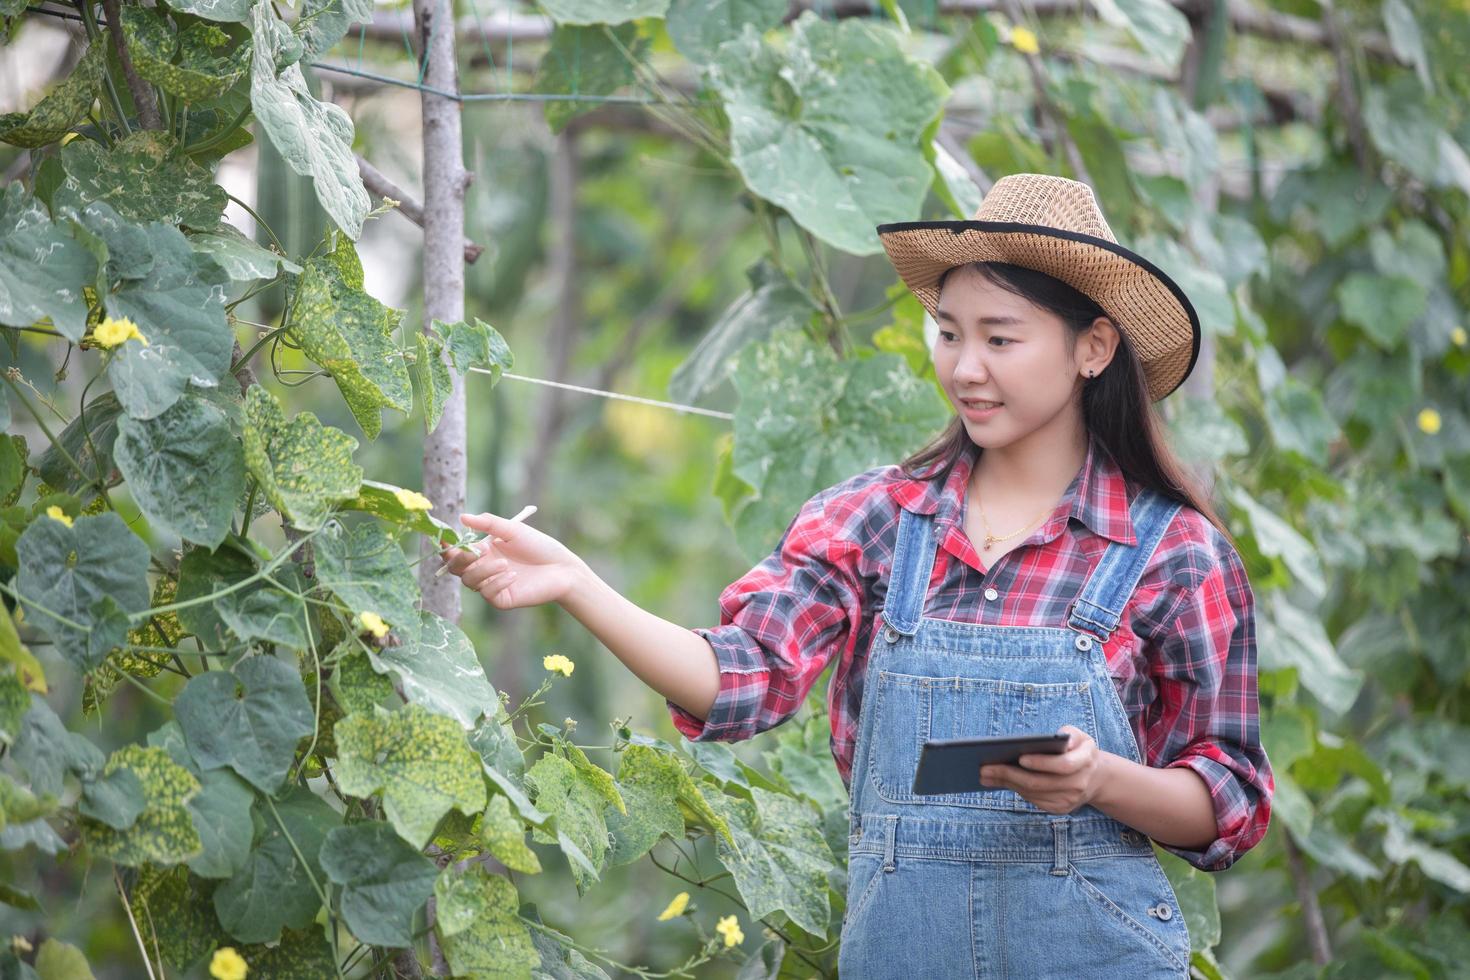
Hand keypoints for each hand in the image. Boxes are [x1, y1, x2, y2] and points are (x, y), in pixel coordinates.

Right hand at [439, 511, 583, 609]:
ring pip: (469, 581)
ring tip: (505, 563)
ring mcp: (491, 585)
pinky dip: (497, 583)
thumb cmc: (539, 546)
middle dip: (461, 560)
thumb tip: (462, 517)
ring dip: (484, 571)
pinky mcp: (502, 599)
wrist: (562, 567)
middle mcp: (484, 568)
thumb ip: (488, 523)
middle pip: (456, 569)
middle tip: (476, 552)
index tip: (447, 540)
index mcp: (483, 550)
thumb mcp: (513, 530)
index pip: (456, 552)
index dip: (448, 547)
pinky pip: (487, 593)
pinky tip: (514, 575)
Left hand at [978, 725, 1108, 814]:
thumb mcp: (1079, 736)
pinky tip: (999, 782)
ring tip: (985, 774)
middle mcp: (1078, 783)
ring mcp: (1069, 800)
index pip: (1063, 765)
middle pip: (1040, 782)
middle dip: (1010, 775)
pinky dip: (1015, 790)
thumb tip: (1048, 740)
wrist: (1095, 777)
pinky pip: (1033, 800)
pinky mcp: (1060, 809)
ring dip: (1007, 784)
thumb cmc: (1079, 749)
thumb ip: (1068, 734)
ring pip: (1033, 793)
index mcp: (1086, 760)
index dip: (1041, 763)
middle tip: (985, 768)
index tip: (1019, 757)